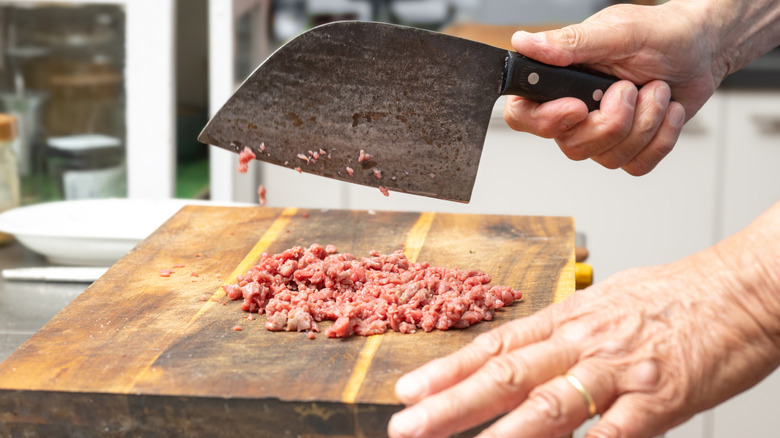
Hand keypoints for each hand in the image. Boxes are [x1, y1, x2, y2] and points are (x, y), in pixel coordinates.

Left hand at [387, 202, 779, 437]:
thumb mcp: (607, 307)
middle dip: (450, 402)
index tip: (407, 389)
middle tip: (406, 425)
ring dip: (499, 433)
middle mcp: (585, 341)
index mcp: (569, 318)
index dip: (447, 369)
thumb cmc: (674, 296)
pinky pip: (615, 432)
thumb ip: (563, 341)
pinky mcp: (662, 397)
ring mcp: (621, 369)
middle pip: (506, 374)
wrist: (741, 287)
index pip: (495, 347)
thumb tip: (524, 369)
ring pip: (549, 402)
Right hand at [504, 2, 722, 175]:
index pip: (522, 115)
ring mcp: (602, 134)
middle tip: (630, 88)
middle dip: (612, 121)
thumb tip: (525, 43)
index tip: (578, 107)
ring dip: (644, 123)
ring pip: (608, 157)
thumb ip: (570, 42)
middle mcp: (574, 112)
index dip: (544, 121)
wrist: (703, 49)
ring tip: (656, 90)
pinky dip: (661, 139)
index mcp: (560, 80)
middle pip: (571, 145)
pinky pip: (636, 165)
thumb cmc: (661, 33)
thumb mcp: (617, 31)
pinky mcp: (630, 149)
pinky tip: (667, 112)